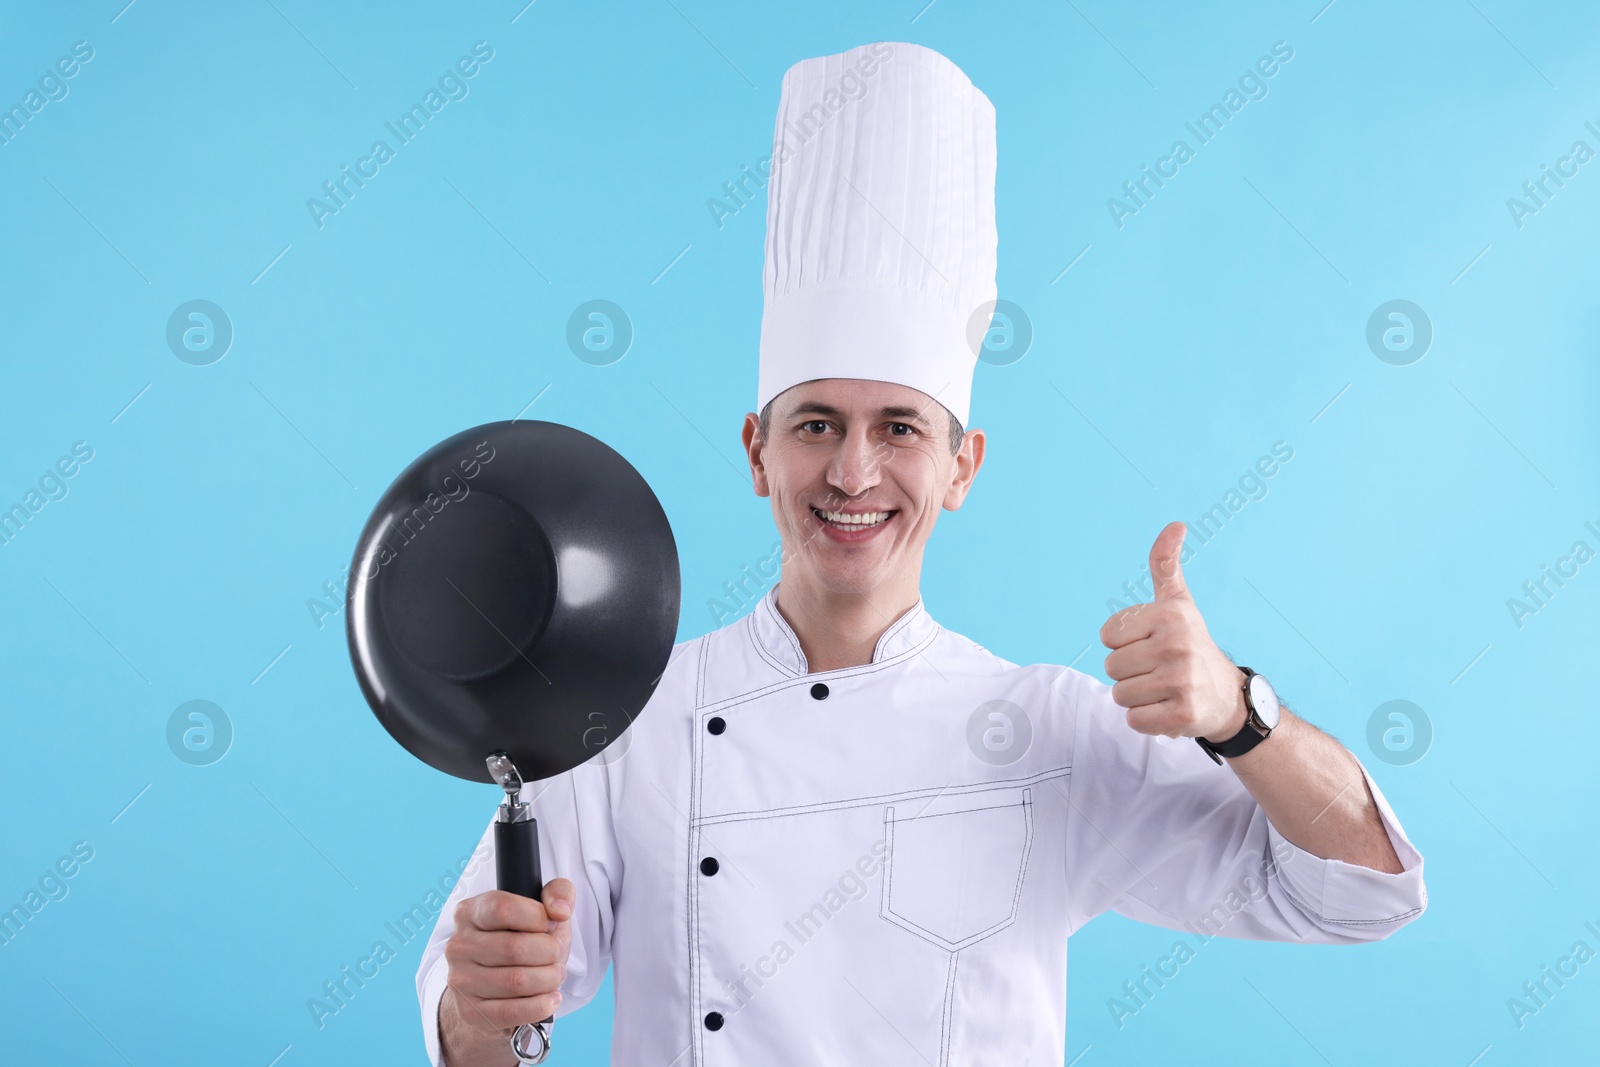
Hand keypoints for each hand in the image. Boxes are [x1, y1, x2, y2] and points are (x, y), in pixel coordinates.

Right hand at [443, 879, 574, 1039]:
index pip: (503, 909)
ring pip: (516, 981)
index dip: (537, 917)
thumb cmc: (524, 943)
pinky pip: (512, 1011)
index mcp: (470, 912)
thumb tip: (560, 909)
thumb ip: (558, 893)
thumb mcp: (544, 912)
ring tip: (555, 975)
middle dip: (549, 953)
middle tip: (556, 955)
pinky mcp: (469, 1011)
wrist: (499, 989)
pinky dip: (540, 1005)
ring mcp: (461, 980)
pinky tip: (551, 998)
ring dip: (548, 979)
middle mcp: (459, 945)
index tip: (551, 924)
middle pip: (514, 948)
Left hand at [1098, 521, 1246, 743]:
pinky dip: (1147, 720)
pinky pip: (1134, 720)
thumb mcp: (1178, 603)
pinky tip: (1169, 708)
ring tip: (1164, 689)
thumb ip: (1166, 564)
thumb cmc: (1191, 645)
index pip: (1106, 636)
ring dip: (1137, 698)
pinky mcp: (1183, 714)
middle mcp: (1177, 644)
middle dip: (1130, 673)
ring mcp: (1182, 680)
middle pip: (1111, 667)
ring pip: (1120, 695)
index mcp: (1170, 615)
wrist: (1228, 697)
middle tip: (1160, 670)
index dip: (1124, 644)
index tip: (1152, 644)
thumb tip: (1176, 524)